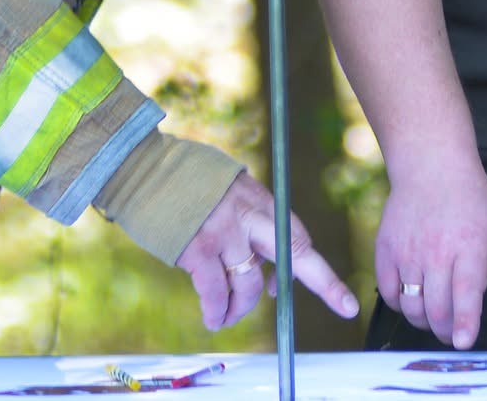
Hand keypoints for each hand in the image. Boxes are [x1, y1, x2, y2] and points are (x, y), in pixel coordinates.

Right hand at [175, 172, 359, 330]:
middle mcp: (248, 214)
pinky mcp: (198, 249)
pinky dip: (216, 310)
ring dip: (239, 308)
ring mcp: (225, 232)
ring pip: (249, 284)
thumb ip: (246, 219)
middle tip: (344, 304)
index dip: (304, 265)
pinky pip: (216, 292)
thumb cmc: (180, 182)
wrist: (142, 168)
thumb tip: (258, 268)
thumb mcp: (224, 188)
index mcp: (258, 198)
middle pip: (295, 253)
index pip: (294, 233)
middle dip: (324, 281)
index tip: (309, 286)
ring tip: (225, 319)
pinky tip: (213, 318)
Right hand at [373, 150, 486, 349]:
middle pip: (436, 309)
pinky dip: (401, 305)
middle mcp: (437, 249)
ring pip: (411, 306)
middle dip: (446, 332)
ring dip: (424, 322)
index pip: (466, 292)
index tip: (463, 344)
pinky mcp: (385, 248)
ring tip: (435, 316)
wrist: (431, 166)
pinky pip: (389, 293)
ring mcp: (407, 249)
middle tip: (452, 334)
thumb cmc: (474, 204)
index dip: (464, 322)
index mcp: (471, 245)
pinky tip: (414, 297)